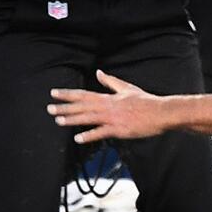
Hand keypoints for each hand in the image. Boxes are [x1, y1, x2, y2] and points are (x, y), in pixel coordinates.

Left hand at [48, 70, 168, 142]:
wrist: (161, 112)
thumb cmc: (146, 101)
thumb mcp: (127, 88)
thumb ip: (111, 81)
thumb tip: (99, 72)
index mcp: (109, 97)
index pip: (84, 95)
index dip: (68, 94)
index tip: (54, 93)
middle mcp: (108, 107)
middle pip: (82, 106)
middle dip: (65, 107)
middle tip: (49, 108)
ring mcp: (113, 118)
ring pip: (88, 118)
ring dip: (72, 119)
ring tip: (58, 120)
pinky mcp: (119, 129)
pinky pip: (101, 132)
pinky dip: (89, 135)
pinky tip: (78, 138)